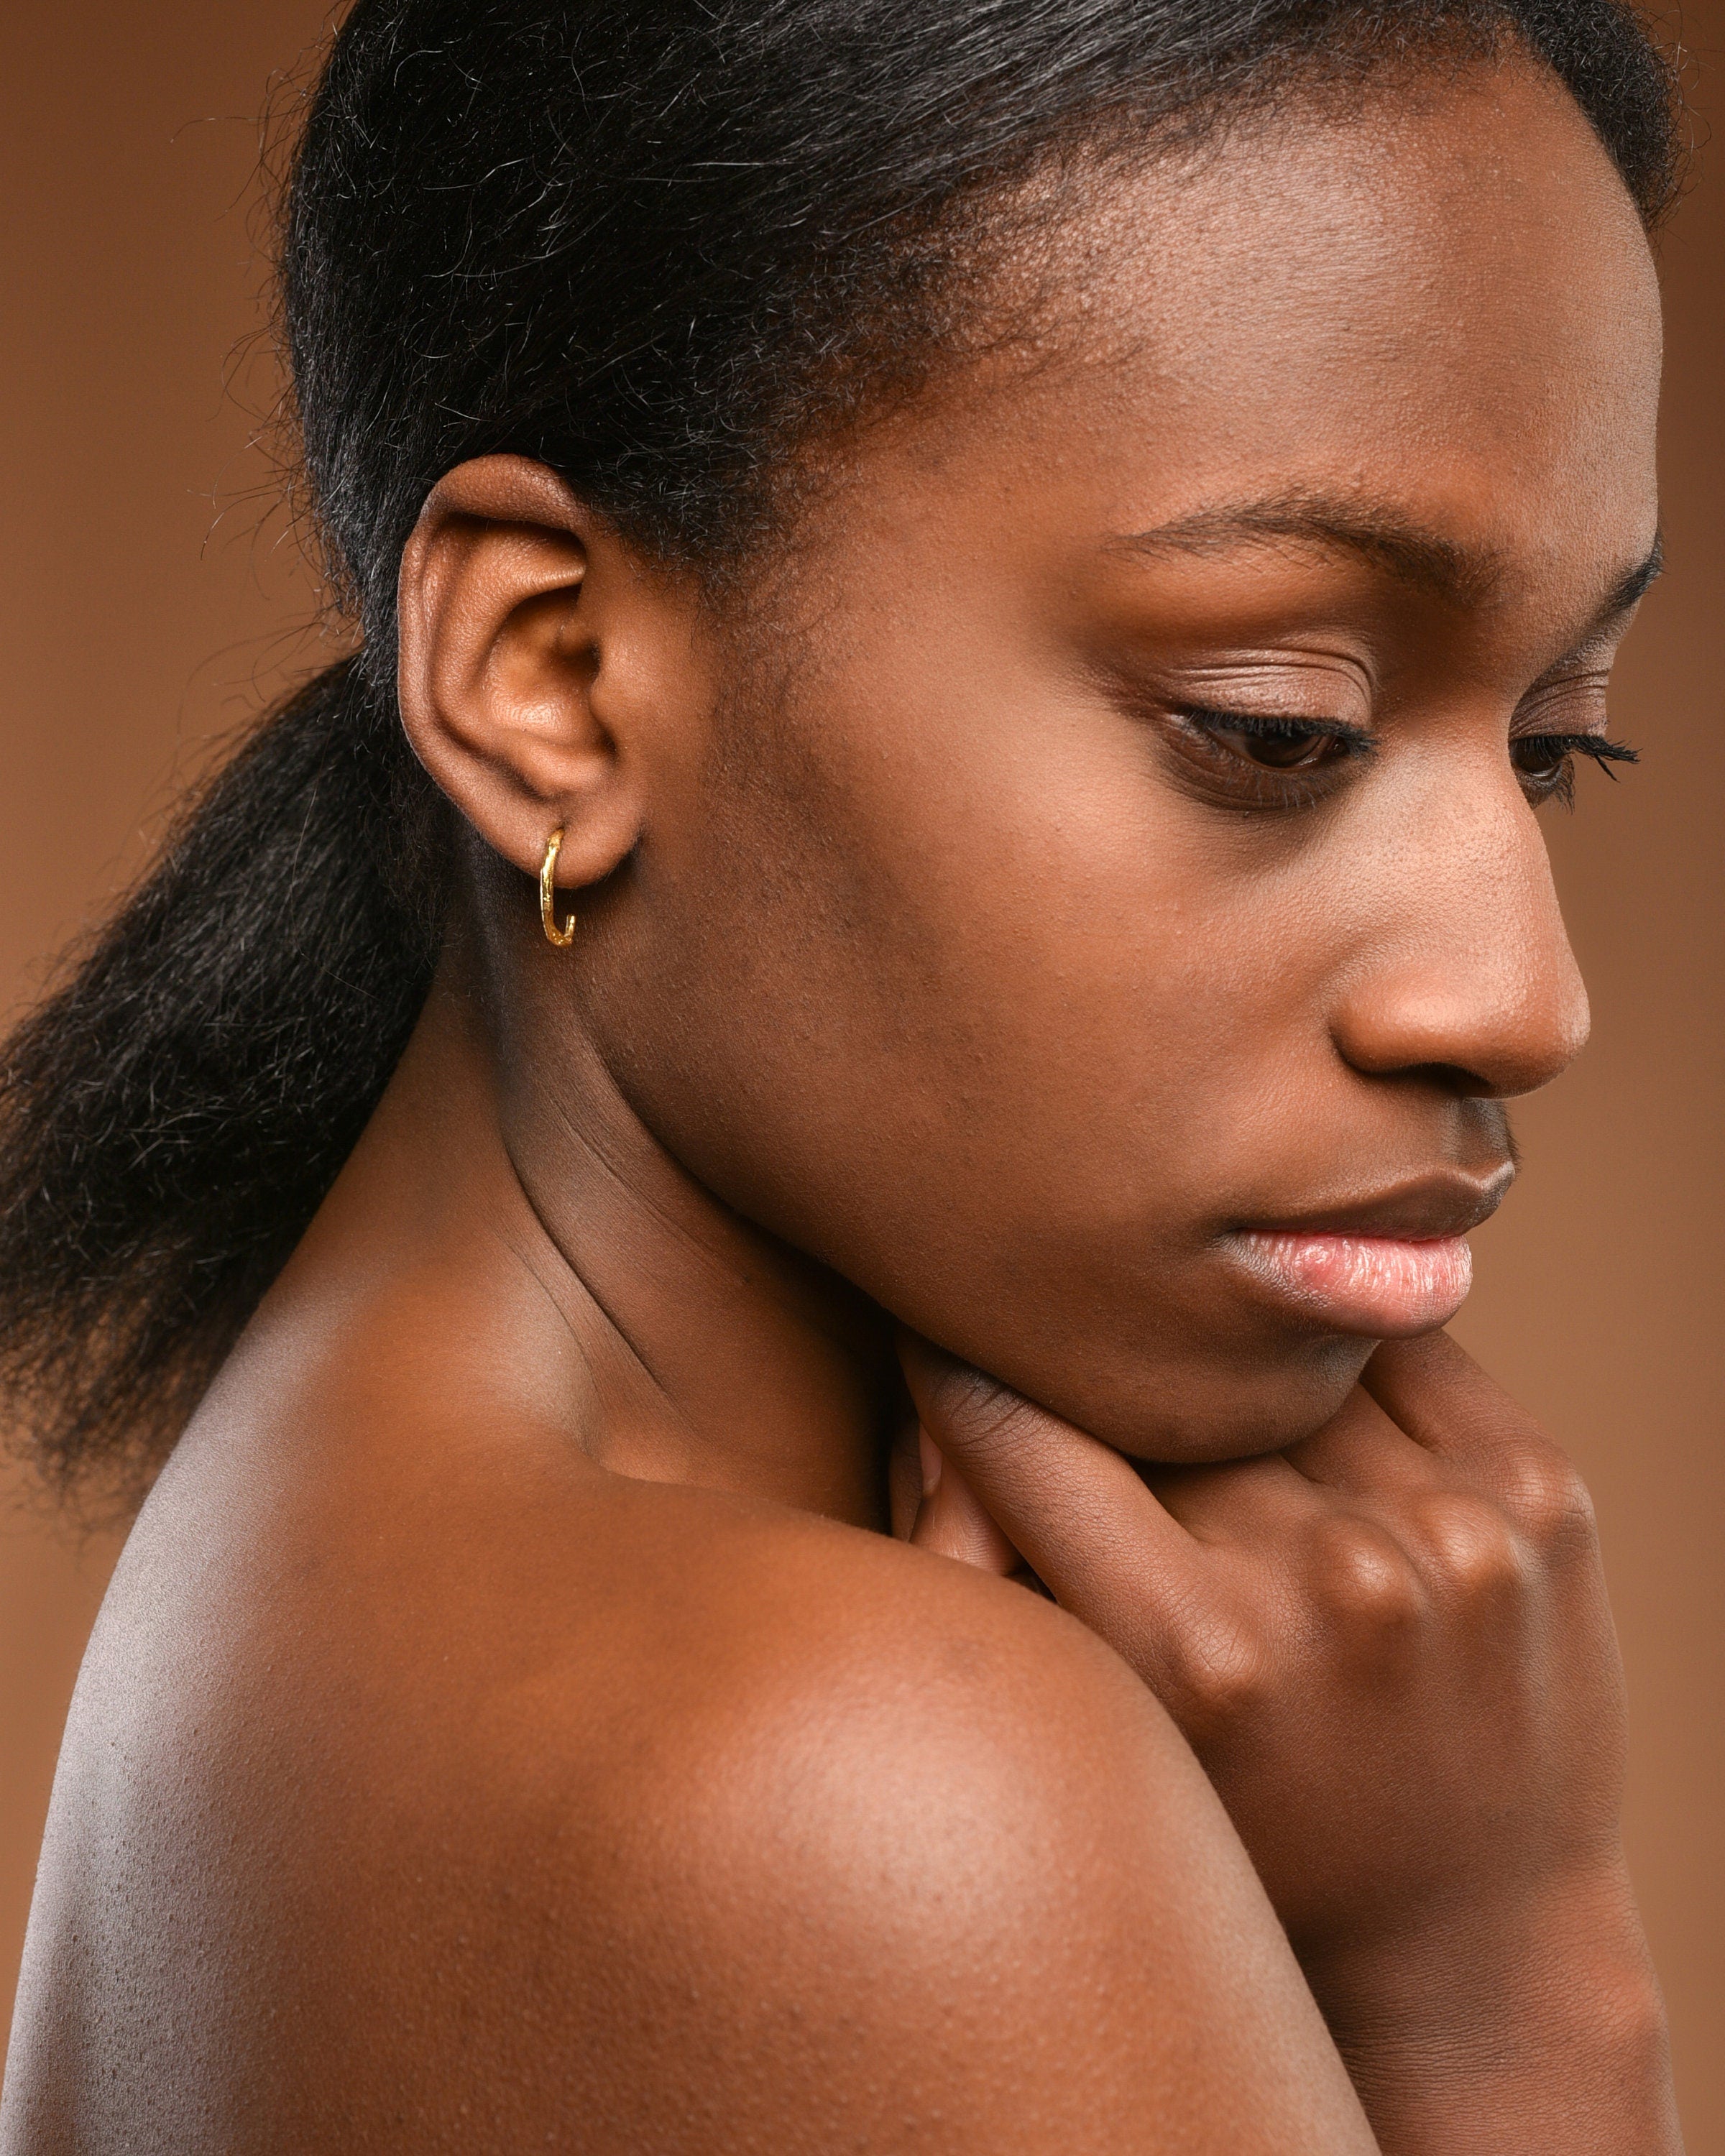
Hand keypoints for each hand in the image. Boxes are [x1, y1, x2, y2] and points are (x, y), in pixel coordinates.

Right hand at [897, 1330, 1679, 2152]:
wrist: (1473, 1934)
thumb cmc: (1250, 1837)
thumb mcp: (1102, 1731)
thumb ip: (991, 1561)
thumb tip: (934, 1368)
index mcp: (1201, 1656)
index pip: (1028, 1434)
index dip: (968, 1378)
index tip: (945, 1340)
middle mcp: (1334, 1586)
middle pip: (1158, 1409)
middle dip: (1111, 1403)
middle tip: (1092, 1411)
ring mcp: (1454, 1530)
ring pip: (1278, 1371)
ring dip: (1238, 1391)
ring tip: (1228, 1444)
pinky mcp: (1541, 1493)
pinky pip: (1403, 1351)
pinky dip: (1351, 1365)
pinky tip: (1328, 1411)